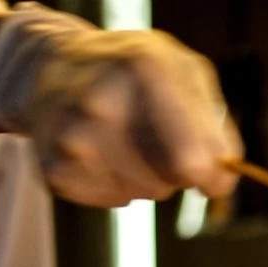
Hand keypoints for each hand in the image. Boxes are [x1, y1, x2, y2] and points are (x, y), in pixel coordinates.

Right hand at [0, 3, 241, 206]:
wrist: (46, 66)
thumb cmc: (132, 72)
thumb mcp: (185, 72)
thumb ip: (216, 126)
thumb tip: (220, 181)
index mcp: (144, 69)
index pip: (195, 163)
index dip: (209, 174)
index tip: (206, 169)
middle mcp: (102, 103)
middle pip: (168, 183)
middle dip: (172, 170)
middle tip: (149, 134)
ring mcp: (73, 139)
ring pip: (142, 194)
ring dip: (143, 177)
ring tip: (121, 139)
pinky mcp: (55, 170)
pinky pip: (113, 200)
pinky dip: (114, 184)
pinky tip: (99, 151)